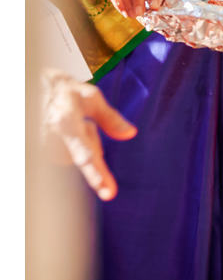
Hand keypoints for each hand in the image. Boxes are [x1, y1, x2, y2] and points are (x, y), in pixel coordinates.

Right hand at [41, 69, 136, 199]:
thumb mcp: (92, 98)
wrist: (35, 88)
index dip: (96, 174)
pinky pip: (62, 158)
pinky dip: (69, 147)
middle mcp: (51, 137)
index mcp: (67, 122)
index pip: (85, 154)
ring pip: (74, 158)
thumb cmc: (68, 92)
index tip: (107, 191)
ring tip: (72, 125)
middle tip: (85, 124)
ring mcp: (41, 146)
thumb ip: (110, 119)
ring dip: (80, 145)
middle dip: (93, 147)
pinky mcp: (37, 152)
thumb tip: (131, 133)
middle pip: (84, 157)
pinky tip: (62, 132)